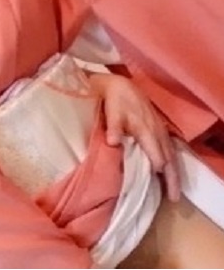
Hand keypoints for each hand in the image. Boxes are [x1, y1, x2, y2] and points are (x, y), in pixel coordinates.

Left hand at [88, 73, 179, 201]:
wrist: (121, 86)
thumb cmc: (115, 101)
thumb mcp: (112, 112)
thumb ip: (113, 127)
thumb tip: (112, 142)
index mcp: (146, 130)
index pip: (157, 155)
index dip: (158, 170)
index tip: (158, 185)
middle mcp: (157, 133)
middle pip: (169, 159)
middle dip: (172, 179)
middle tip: (173, 198)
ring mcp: (160, 131)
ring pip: (172, 156)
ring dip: (174, 174)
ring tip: (174, 192)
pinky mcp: (159, 130)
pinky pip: (170, 150)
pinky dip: (172, 163)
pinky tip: (170, 174)